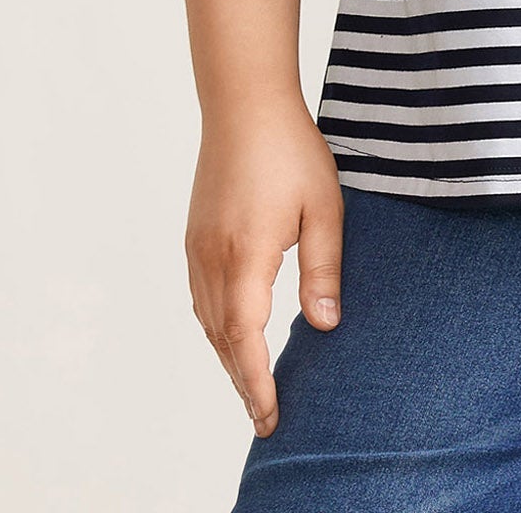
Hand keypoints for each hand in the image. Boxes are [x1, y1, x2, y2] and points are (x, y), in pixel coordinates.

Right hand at [185, 99, 344, 437]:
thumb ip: (323, 269)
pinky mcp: (195, 237)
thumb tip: (325, 325)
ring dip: (228, 357)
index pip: (245, 340)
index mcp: (245, 257)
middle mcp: (212, 260)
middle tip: (266, 417)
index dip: (256, 383)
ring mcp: (198, 248)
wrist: (245, 103)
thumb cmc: (290, 150)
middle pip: (222, 339)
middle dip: (242, 382)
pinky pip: (202, 298)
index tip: (270, 416)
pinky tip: (234, 334)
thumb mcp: (324, 208)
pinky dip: (218, 327)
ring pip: (208, 321)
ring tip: (253, 386)